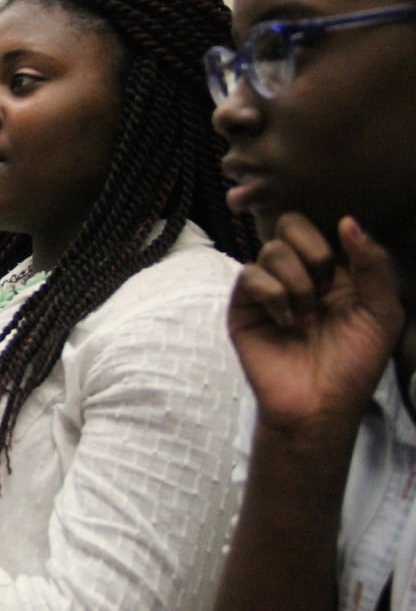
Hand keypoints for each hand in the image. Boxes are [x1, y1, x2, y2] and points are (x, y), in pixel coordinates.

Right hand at [229, 213, 405, 433]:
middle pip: (289, 224)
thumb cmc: (355, 363)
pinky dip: (274, 297)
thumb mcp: (383, 313)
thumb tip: (347, 221)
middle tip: (324, 290)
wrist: (320, 404)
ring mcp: (267, 287)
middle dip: (312, 253)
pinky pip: (250, 275)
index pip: (321, 225)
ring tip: (306, 319)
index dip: (332, 239)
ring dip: (297, 284)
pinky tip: (286, 324)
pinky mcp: (243, 305)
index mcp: (332, 271)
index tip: (345, 274)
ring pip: (271, 250)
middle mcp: (297, 273)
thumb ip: (374, 265)